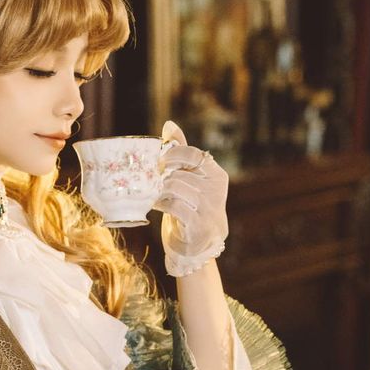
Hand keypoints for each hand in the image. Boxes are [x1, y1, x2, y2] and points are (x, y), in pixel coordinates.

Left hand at [154, 121, 228, 276]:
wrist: (200, 244)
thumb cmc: (192, 207)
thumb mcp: (190, 179)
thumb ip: (182, 154)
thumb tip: (169, 125)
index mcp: (216, 175)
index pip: (193, 155)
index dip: (173, 155)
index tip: (161, 162)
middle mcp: (216, 190)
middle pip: (179, 173)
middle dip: (162, 178)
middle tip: (153, 182)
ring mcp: (208, 208)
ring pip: (174, 187)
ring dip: (159, 191)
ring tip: (154, 194)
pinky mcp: (197, 224)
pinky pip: (173, 206)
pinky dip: (160, 204)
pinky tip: (155, 205)